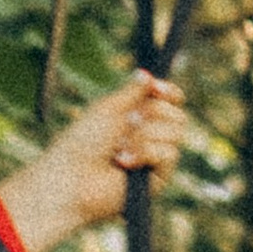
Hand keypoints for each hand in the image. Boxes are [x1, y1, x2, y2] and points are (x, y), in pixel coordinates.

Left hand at [0, 70, 186, 251]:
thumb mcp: (109, 109)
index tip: (157, 89)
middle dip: (155, 113)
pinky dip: (144, 153)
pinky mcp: (158, 179)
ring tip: (119, 146)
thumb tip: (146, 73)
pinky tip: (123, 162)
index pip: (169, 100)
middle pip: (178, 116)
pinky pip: (168, 155)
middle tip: (130, 120)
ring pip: (174, 135)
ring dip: (143, 136)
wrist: (75, 177)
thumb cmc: (84, 141)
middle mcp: (151, 135)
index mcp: (138, 115)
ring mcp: (156, 158)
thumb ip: (133, 92)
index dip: (169, 92)